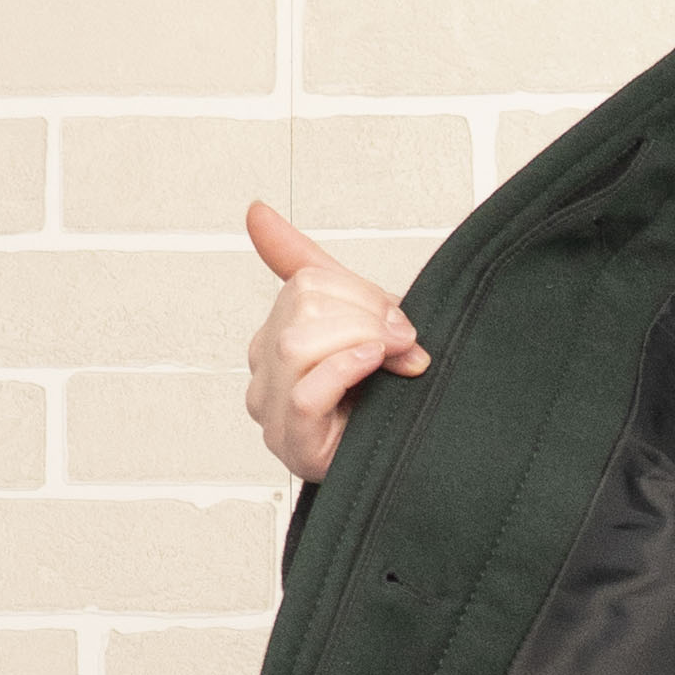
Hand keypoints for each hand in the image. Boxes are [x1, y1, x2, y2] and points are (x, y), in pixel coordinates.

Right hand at [243, 198, 429, 482]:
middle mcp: (265, 374)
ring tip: (390, 362)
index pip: (304, 283)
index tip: (399, 326)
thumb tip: (255, 212)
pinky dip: (345, 370)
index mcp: (276, 338)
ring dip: (359, 342)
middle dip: (366, 316)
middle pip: (300, 308)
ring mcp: (273, 413)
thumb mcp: (359, 319)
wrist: (419, 462)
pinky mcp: (294, 446)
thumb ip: (308, 266)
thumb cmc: (385, 398)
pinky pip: (305, 392)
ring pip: (297, 344)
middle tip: (403, 347)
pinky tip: (373, 370)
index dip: (360, 294)